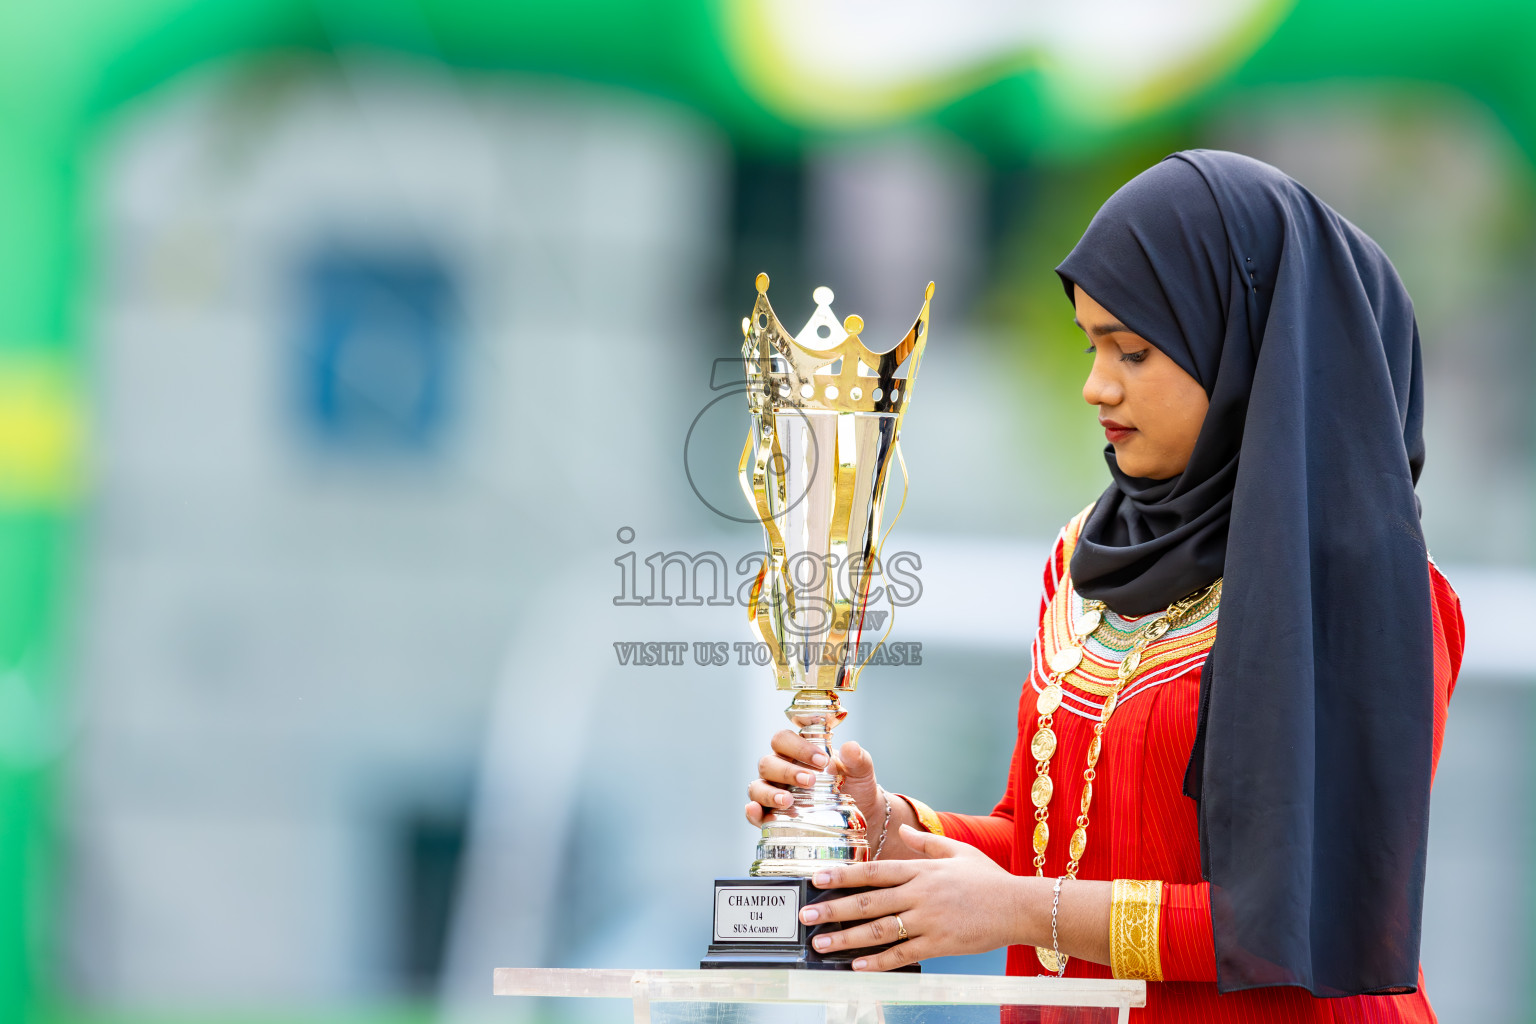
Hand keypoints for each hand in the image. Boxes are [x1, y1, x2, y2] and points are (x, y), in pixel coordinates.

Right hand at [744, 734, 884, 839]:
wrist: (862, 820)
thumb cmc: (855, 788)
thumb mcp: (860, 773)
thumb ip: (857, 759)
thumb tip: (850, 747)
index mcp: (796, 753)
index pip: (783, 740)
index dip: (797, 747)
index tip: (822, 761)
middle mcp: (779, 771)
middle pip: (768, 763)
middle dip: (787, 771)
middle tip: (810, 781)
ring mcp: (772, 794)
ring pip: (757, 787)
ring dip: (770, 793)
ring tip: (789, 801)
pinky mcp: (770, 818)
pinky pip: (754, 814)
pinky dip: (753, 813)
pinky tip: (758, 812)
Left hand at [797, 824, 1029, 970]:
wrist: (1019, 906)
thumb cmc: (988, 879)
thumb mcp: (958, 850)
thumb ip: (926, 842)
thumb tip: (901, 825)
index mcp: (921, 870)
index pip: (874, 871)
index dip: (843, 875)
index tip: (816, 879)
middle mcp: (919, 893)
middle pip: (868, 902)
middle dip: (833, 910)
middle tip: (806, 917)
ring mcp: (928, 920)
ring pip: (879, 930)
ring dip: (846, 939)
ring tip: (821, 945)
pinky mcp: (939, 944)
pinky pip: (903, 954)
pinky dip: (878, 962)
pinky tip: (857, 966)